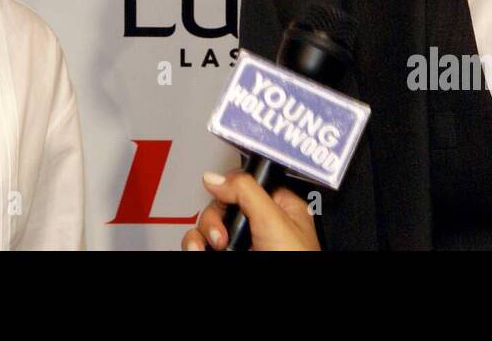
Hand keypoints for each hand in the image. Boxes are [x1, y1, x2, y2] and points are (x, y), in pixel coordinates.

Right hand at [180, 170, 320, 250]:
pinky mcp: (227, 257)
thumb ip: (246, 191)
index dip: (231, 187)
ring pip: (207, 226)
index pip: (246, 183)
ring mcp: (243, 245)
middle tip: (222, 236)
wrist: (290, 314)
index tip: (222, 193)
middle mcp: (260, 225)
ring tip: (210, 247)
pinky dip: (195, 247)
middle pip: (222, 204)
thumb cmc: (297, 262)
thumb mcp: (274, 220)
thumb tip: (215, 177)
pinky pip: (200, 246)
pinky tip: (199, 251)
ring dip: (201, 234)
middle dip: (214, 218)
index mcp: (281, 209)